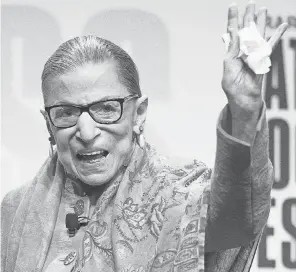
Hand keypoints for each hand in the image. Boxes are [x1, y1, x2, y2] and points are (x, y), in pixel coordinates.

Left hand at [222, 1, 287, 117]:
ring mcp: (254, 54)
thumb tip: (230, 35)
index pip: (232, 33)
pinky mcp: (264, 59)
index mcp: (232, 53)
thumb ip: (231, 51)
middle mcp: (243, 51)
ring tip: (262, 9)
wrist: (244, 98)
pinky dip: (277, 36)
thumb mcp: (228, 68)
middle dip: (248, 16)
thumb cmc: (233, 87)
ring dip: (261, 22)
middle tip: (250, 3)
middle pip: (246, 30)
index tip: (233, 6)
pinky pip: (272, 45)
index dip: (232, 19)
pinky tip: (283, 26)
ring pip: (259, 34)